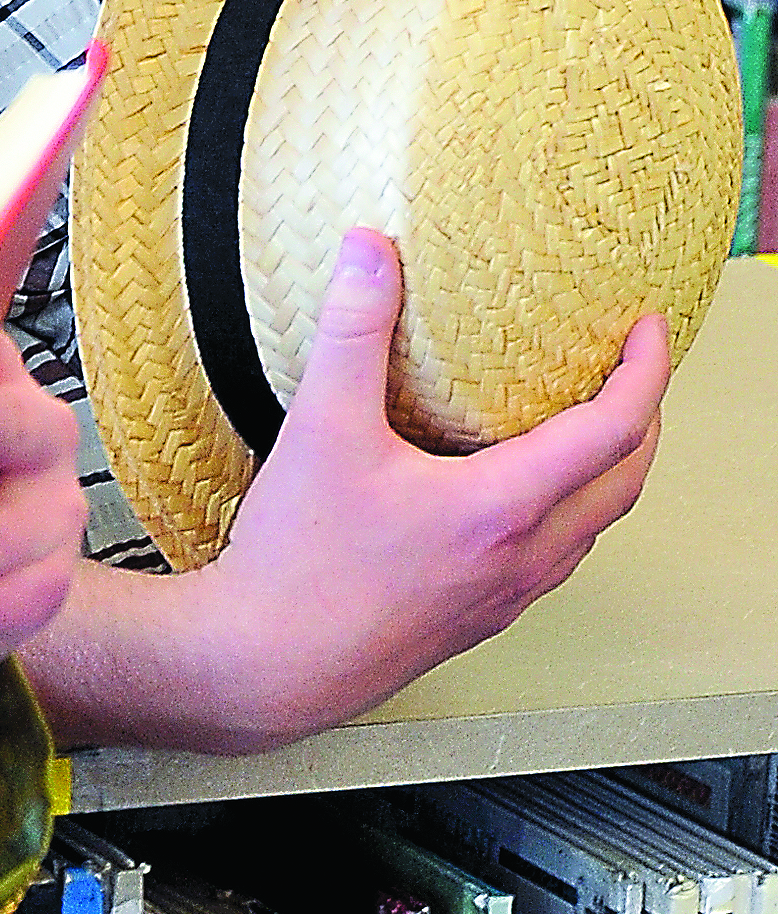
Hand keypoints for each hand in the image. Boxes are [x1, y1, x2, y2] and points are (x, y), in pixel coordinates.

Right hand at [25, 228, 668, 757]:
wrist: (266, 664)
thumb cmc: (297, 563)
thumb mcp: (322, 430)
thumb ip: (352, 332)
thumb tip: (370, 249)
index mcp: (502, 509)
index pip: (611, 432)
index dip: (644, 373)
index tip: (646, 328)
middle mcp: (520, 558)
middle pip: (624, 483)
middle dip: (644, 419)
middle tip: (633, 367)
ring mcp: (504, 595)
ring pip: (593, 527)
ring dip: (611, 471)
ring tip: (589, 420)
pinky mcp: (476, 618)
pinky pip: (555, 556)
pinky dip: (569, 510)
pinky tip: (522, 491)